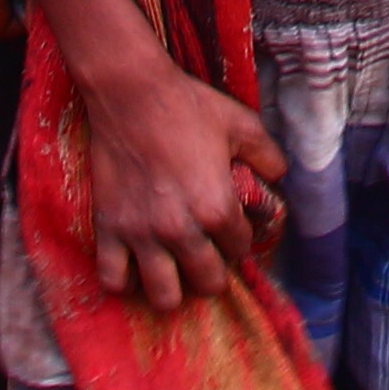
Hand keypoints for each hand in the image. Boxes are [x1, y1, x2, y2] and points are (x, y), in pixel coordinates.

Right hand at [75, 60, 287, 310]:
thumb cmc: (188, 106)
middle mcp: (181, 230)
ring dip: (173, 289)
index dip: (240, 240)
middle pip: (207, 283)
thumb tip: (280, 176)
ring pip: (163, 297)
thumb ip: (268, 155)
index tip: (233, 231)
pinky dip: (126, 281)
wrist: (131, 92)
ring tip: (174, 271)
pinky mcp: (108, 230)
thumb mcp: (242, 124)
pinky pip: (114, 279)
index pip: (239, 249)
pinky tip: (135, 267)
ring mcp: (141, 235)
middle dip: (213, 274)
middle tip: (207, 257)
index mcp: (216, 208)